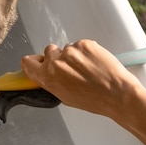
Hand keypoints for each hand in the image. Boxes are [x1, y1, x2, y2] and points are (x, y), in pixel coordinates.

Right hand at [21, 39, 143, 117]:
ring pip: (67, 48)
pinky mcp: (84, 44)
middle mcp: (56, 62)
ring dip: (75, 56)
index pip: (27, 62)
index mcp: (48, 77)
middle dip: (58, 57)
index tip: (38, 62)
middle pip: (49, 51)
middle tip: (71, 68)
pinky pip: (80, 45)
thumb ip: (51, 82)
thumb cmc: (95, 100)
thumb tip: (46, 74)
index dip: (33, 62)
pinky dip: (87, 52)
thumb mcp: (65, 97)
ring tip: (88, 69)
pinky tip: (95, 63)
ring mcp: (70, 51)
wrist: (118, 94)